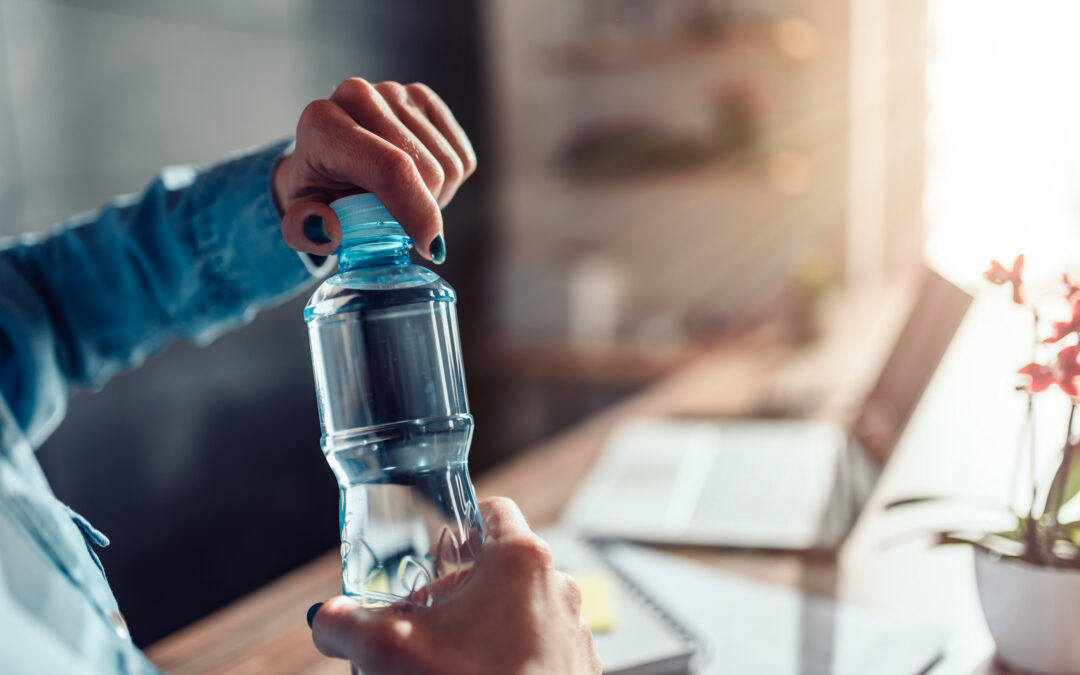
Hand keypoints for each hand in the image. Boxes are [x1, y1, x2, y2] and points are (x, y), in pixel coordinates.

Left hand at [273, 78, 476, 261]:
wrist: (327, 161)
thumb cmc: (318, 193)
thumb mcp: (299, 221)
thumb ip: (302, 230)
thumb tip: (328, 228)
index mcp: (323, 124)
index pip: (389, 168)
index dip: (417, 211)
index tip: (428, 248)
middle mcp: (359, 95)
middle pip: (427, 171)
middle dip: (422, 209)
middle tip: (393, 218)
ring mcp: (396, 91)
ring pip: (449, 166)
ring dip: (436, 198)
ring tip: (402, 197)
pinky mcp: (424, 98)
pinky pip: (461, 157)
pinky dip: (448, 182)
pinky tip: (418, 180)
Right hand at [309, 497, 600, 674]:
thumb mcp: (387, 651)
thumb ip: (346, 624)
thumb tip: (328, 618)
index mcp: (521, 559)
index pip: (492, 511)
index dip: (458, 528)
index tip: (434, 551)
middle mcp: (557, 586)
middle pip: (500, 568)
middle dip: (458, 592)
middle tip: (423, 622)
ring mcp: (574, 630)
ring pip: (521, 610)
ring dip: (484, 627)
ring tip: (446, 659)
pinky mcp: (578, 668)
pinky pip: (540, 647)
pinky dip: (510, 657)